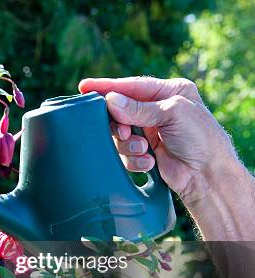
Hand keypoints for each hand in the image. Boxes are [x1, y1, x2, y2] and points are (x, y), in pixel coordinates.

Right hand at [78, 76, 237, 203]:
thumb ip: (138, 108)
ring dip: (128, 144)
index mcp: (168, 92)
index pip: (131, 86)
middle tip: (123, 132)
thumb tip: (110, 101)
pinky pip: (125, 153)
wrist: (208, 175)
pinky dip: (134, 159)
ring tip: (144, 150)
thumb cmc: (200, 138)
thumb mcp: (172, 114)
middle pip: (120, 111)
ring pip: (119, 134)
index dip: (107, 87)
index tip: (85, 87)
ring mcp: (150, 131)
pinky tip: (149, 162)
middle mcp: (157, 110)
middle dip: (119, 124)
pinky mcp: (145, 151)